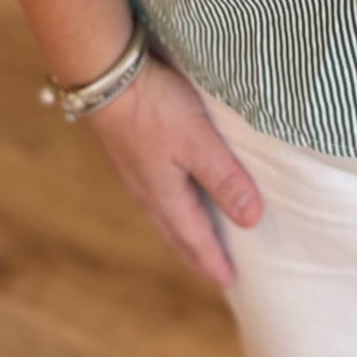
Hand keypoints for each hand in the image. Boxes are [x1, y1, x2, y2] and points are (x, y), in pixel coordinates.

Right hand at [86, 54, 262, 285]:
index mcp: (164, 195)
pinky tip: (170, 189)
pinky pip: (153, 190)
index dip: (212, 259)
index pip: (194, 237)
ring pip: (162, 211)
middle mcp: (146, 189)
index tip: (229, 281)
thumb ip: (224, 177)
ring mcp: (134, 170)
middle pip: (175, 231)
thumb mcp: (197, 141)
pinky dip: (168, 202)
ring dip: (180, 228)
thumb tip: (252, 219)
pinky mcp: (128, 149)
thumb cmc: (154, 106)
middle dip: (195, 251)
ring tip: (194, 236)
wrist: (104, 75)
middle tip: (212, 269)